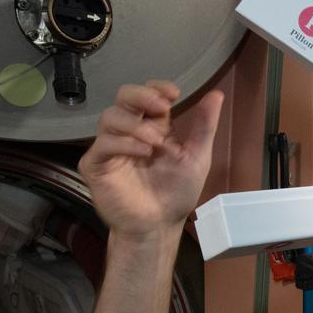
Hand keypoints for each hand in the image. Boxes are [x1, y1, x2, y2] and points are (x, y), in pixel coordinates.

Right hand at [78, 81, 223, 237]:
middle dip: (141, 95)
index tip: (173, 93)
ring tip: (156, 142)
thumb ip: (204, 126)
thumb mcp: (196, 157)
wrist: (160, 225)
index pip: (147, 94)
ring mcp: (110, 147)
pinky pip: (102, 145)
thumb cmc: (176, 192)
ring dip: (135, 124)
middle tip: (161, 106)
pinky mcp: (96, 165)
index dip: (156, 87)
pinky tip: (143, 153)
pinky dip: (123, 144)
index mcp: (153, 126)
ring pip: (110, 117)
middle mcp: (129, 131)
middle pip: (124, 97)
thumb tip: (217, 94)